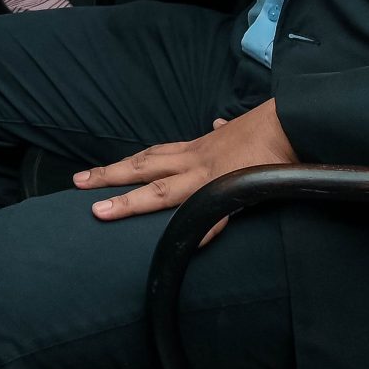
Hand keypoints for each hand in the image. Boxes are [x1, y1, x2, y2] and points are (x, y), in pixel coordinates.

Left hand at [75, 100, 296, 233]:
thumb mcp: (235, 129)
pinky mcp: (231, 191)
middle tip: (77, 184)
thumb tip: (217, 124)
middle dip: (108, 177)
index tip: (96, 173)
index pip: (151, 157)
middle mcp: (195, 162)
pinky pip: (211, 216)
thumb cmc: (265, 128)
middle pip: (143, 169)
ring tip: (101, 212)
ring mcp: (210, 177)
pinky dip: (196, 230)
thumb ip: (221, 132)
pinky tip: (178, 244)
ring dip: (130, 203)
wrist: (291, 123)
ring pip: (162, 192)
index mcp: (196, 150)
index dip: (124, 165)